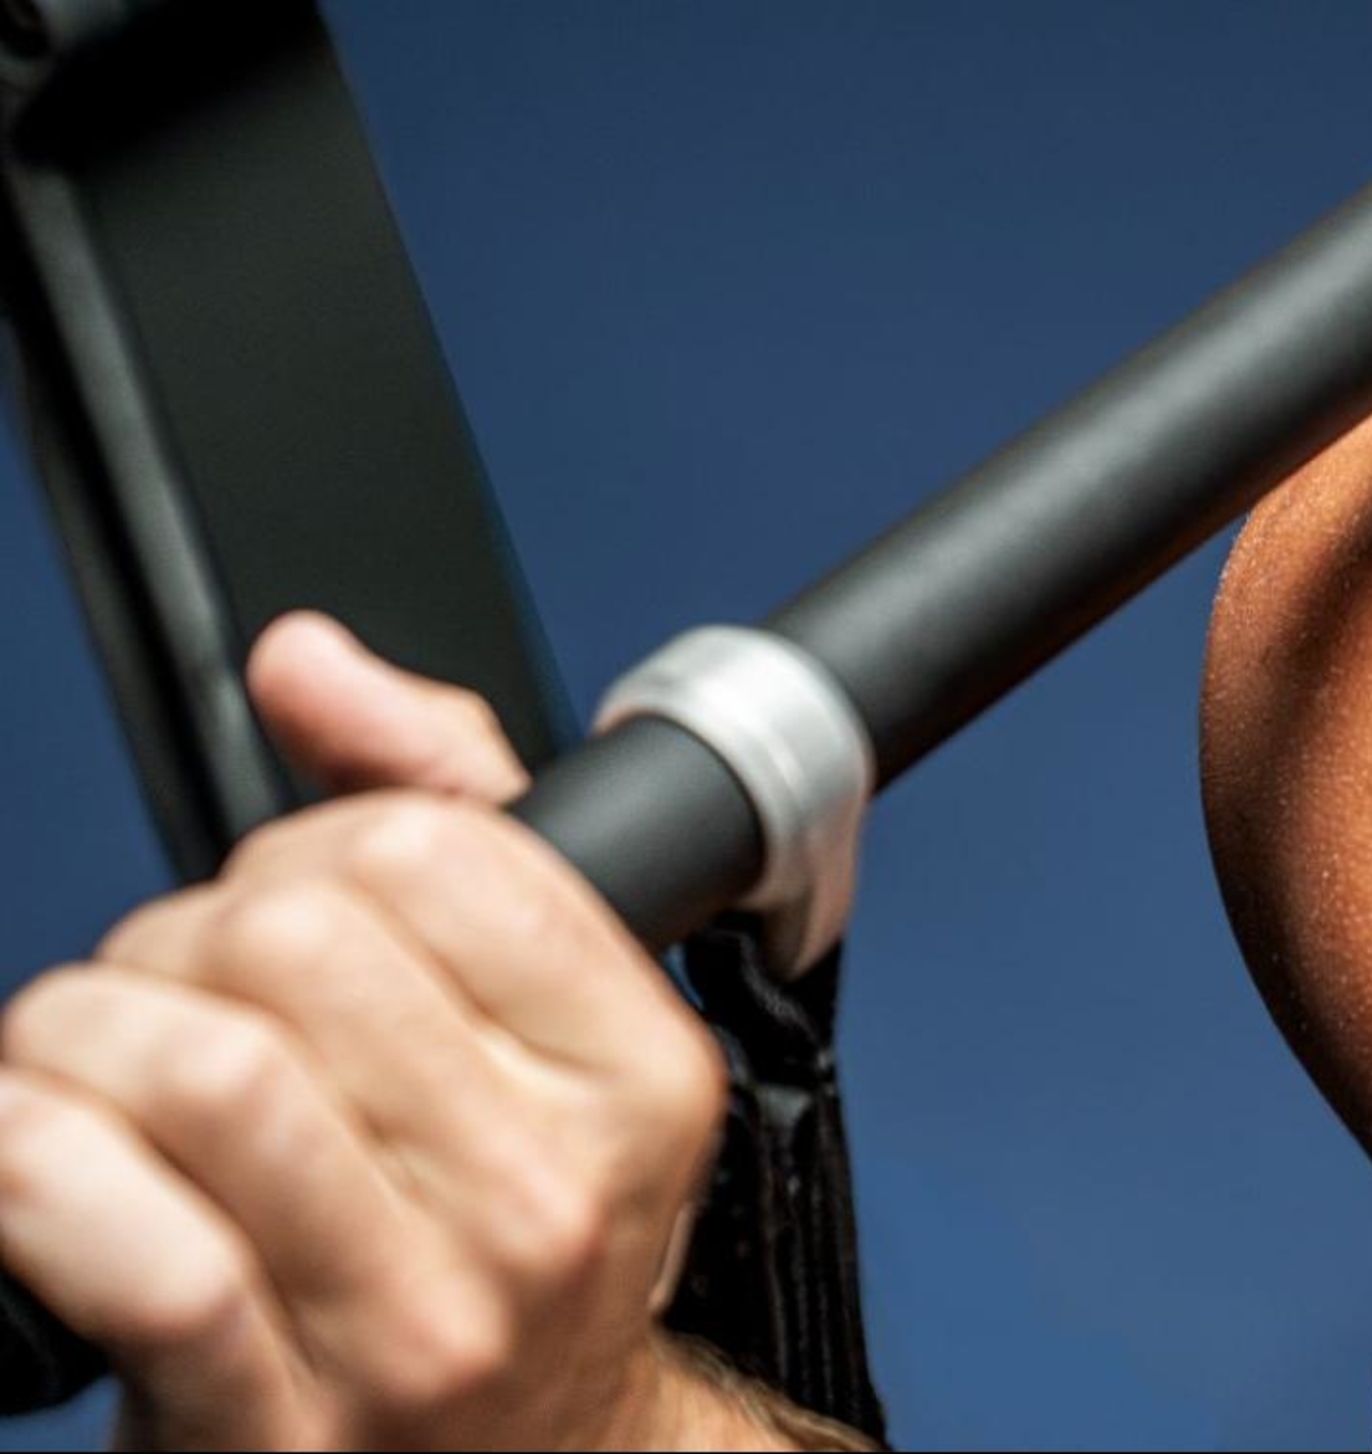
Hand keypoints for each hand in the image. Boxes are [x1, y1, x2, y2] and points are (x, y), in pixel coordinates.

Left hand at [0, 617, 749, 1449]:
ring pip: (200, 1072)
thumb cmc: (497, 1254)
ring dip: (72, 1038)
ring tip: (68, 1065)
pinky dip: (22, 1165)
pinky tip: (19, 1150)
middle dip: (173, 941)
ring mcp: (418, 1321)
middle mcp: (548, 1198)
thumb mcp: (540, 1044)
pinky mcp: (278, 1424)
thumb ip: (454, 813)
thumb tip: (311, 661)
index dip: (313, 846)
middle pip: (296, 945)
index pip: (442, 850)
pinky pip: (120, 1241)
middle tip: (158, 997)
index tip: (282, 906)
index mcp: (641, 1078)